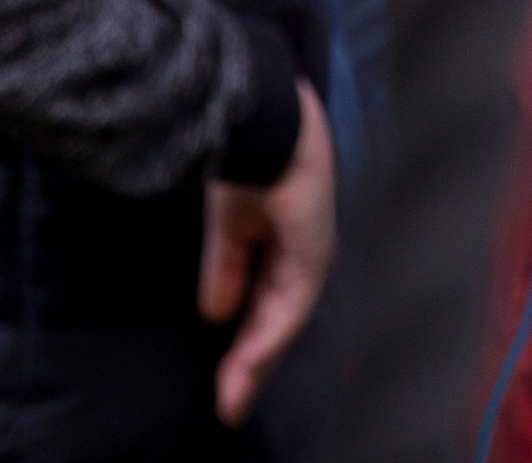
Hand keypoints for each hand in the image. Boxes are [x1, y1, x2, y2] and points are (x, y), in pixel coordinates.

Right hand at [201, 79, 336, 426]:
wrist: (262, 125)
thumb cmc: (248, 161)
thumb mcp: (228, 228)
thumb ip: (226, 270)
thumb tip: (216, 314)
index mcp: (282, 243)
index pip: (265, 305)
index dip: (245, 343)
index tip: (226, 384)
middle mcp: (304, 254)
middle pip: (276, 322)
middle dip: (251, 366)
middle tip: (229, 407)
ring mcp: (313, 255)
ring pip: (284, 323)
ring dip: (257, 363)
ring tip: (232, 401)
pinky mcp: (314, 253)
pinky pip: (291, 306)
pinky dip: (268, 338)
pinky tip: (249, 364)